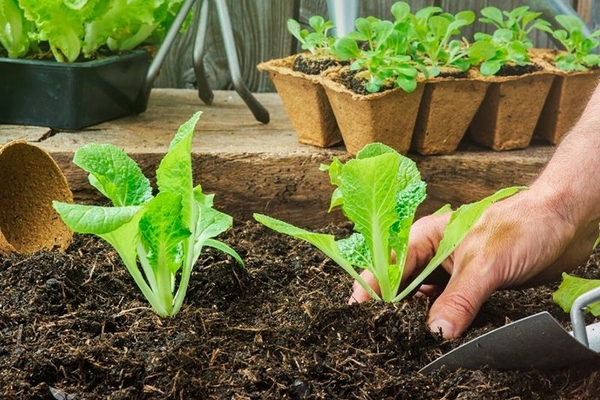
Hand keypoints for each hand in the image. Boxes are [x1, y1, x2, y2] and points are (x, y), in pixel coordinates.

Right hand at [349, 184, 599, 338]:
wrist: (566, 222)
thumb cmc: (523, 225)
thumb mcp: (484, 263)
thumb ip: (458, 299)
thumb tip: (436, 332)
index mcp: (428, 236)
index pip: (390, 263)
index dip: (373, 285)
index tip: (359, 309)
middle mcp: (437, 254)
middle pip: (404, 284)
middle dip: (395, 306)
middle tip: (387, 331)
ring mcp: (455, 272)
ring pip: (427, 298)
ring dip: (421, 317)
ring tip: (411, 337)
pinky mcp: (474, 287)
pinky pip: (452, 308)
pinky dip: (446, 322)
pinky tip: (443, 334)